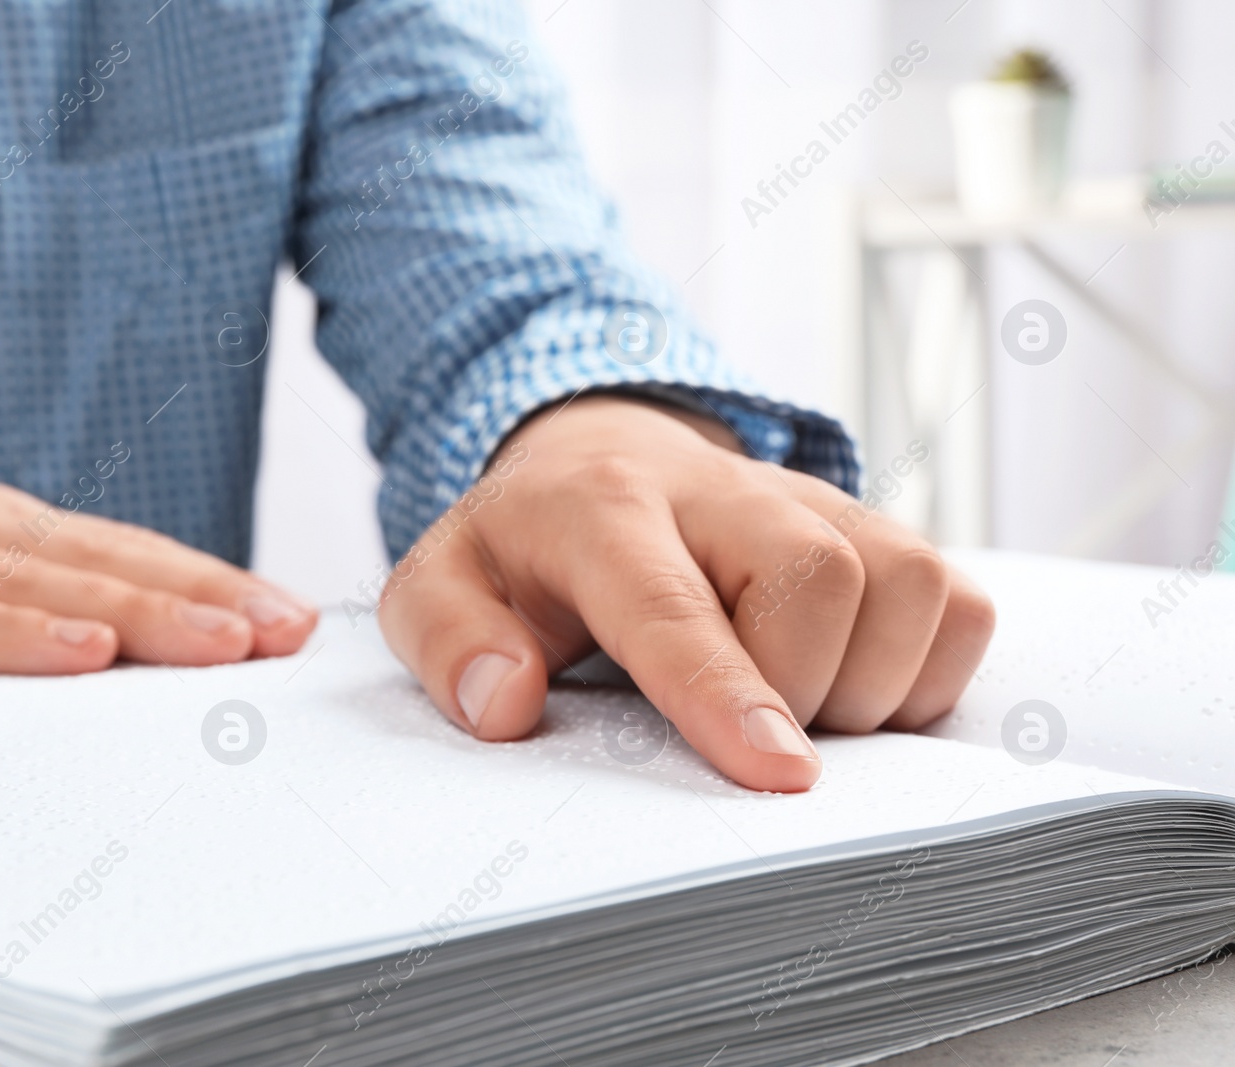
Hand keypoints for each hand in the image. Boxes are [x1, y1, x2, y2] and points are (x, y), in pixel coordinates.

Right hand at [0, 481, 315, 678]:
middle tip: (287, 630)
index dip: (205, 581)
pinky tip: (81, 654)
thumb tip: (124, 677)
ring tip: (226, 642)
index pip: (116, 553)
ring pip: (27, 581)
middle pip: (94, 560)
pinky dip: (7, 635)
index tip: (288, 619)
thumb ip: (6, 629)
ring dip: (137, 610)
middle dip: (201, 595)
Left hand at [377, 396, 995, 792]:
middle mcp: (720, 489)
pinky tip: (846, 688)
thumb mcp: (441, 585)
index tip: (775, 774)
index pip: (671, 600)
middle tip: (743, 735)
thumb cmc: (525, 551)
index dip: (724, 690)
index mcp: (601, 508)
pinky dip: (923, 671)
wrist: (598, 461)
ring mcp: (809, 501)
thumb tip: (508, 706)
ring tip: (792, 710)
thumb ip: (450, 641)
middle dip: (801, 690)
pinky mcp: (874, 525)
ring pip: (906, 582)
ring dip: (867, 684)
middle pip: (819, 575)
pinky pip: (956, 601)